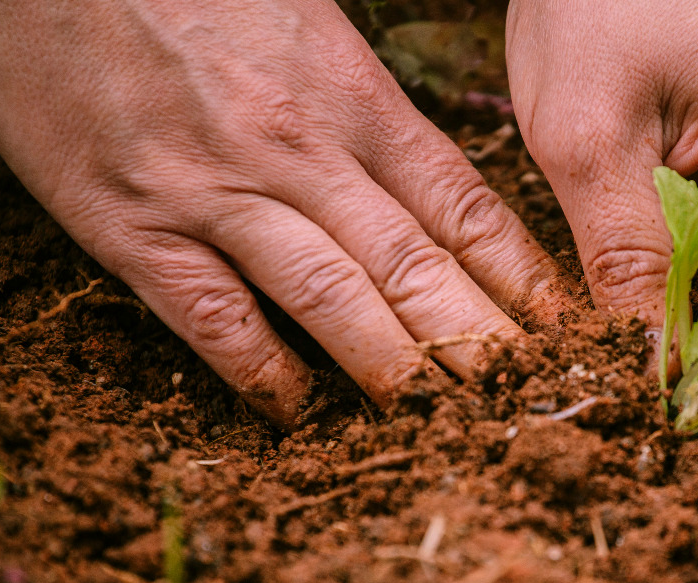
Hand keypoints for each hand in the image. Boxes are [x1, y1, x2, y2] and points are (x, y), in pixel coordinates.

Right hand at [0, 0, 570, 424]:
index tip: (566, 339)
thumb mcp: (305, 22)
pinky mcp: (131, 223)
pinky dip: (262, 371)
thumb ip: (366, 110)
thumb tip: (424, 189)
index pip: (465, 209)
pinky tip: (297, 414)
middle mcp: (299, 150)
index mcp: (351, 99)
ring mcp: (216, 190)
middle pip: (418, 268)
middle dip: (485, 346)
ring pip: (332, 299)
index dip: (525, 284)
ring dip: (394, 370)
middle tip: (534, 409)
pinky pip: (213, 317)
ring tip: (441, 427)